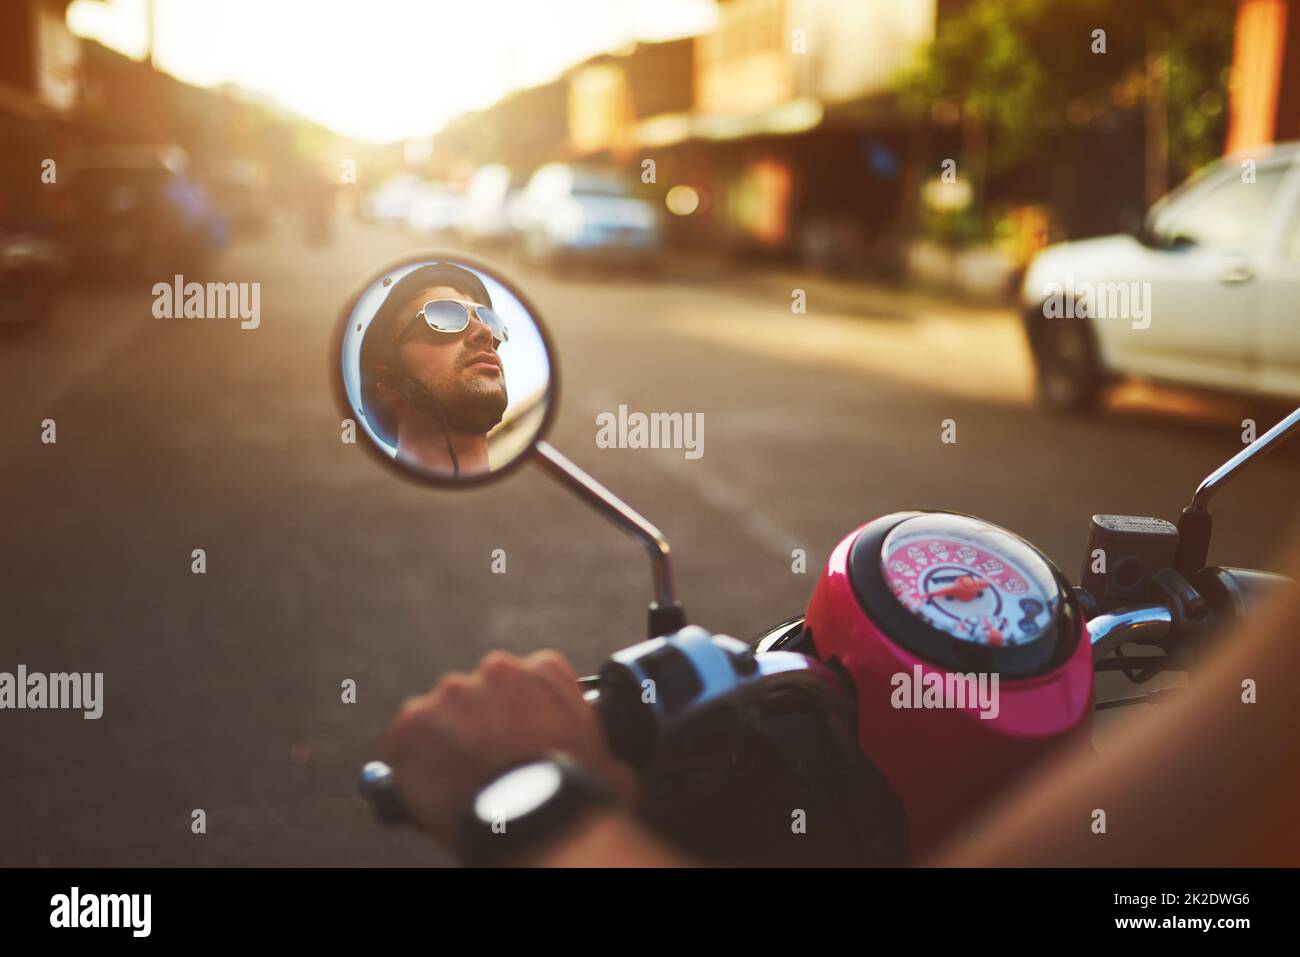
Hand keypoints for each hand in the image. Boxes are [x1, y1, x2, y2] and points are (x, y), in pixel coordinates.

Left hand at [382, 649, 638, 850]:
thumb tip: (609, 764)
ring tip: (463, 784)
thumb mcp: (609, 758)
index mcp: (545, 670)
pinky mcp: (414, 721)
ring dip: (447, 743)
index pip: (524, 681)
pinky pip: (406, 741)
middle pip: (479, 695)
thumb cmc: (579, 794)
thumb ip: (595, 744)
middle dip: (480, 726)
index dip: (518, 716)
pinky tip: (433, 789)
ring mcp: (452, 693)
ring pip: (441, 717)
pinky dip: (413, 763)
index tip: (516, 743)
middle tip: (488, 766)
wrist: (537, 816)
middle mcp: (497, 669)